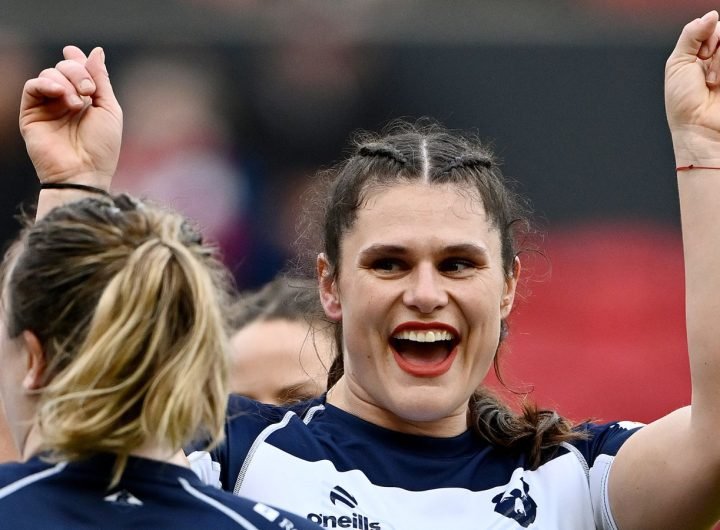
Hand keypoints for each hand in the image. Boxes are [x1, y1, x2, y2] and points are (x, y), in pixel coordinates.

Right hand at [19, 46, 121, 188]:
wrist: (84, 171)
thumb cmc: (102, 147)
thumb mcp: (109, 109)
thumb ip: (102, 80)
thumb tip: (96, 52)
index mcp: (87, 100)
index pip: (77, 70)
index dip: (77, 59)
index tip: (76, 53)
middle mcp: (66, 101)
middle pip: (64, 67)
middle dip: (77, 72)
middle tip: (88, 91)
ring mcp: (48, 107)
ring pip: (49, 73)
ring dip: (66, 82)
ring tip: (78, 104)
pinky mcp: (31, 114)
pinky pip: (33, 87)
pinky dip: (46, 84)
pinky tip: (60, 95)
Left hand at [665, 11, 719, 165]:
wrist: (699, 129)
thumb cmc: (684, 103)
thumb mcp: (678, 63)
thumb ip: (691, 35)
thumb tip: (710, 14)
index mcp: (700, 55)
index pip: (713, 27)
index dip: (708, 34)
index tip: (700, 53)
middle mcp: (717, 60)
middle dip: (716, 45)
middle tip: (706, 66)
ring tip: (712, 80)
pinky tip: (718, 82)